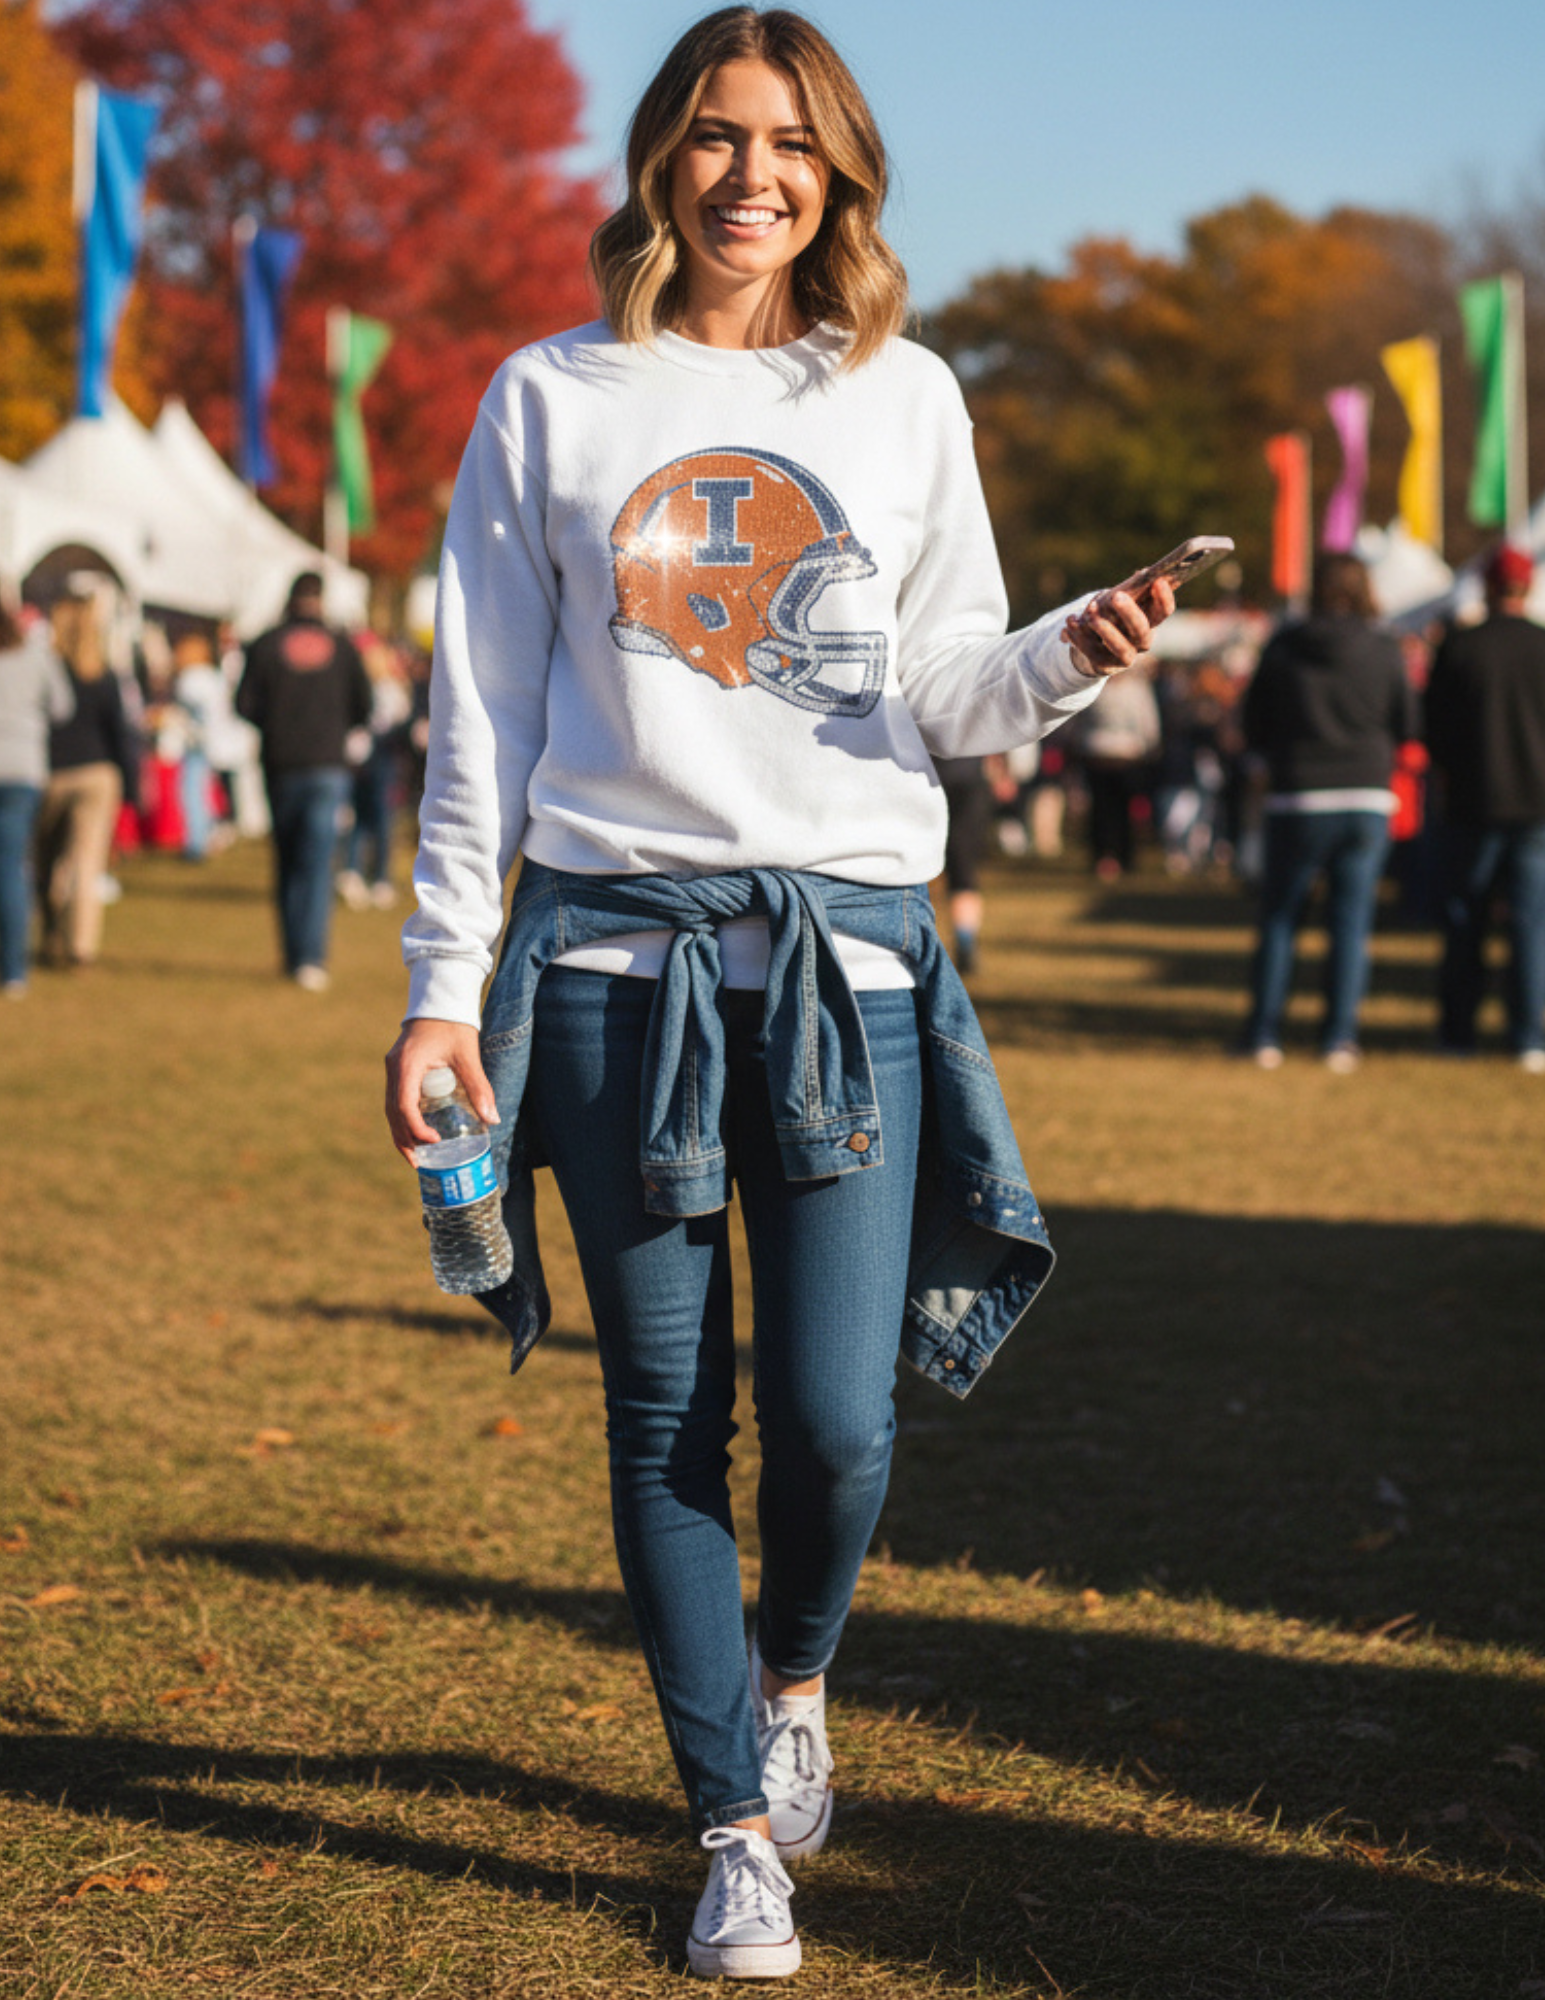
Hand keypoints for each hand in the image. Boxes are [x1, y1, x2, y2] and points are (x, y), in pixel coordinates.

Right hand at [384, 1016, 497, 1162]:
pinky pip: (396, 1099)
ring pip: (390, 1108)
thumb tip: (492, 1119)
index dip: (416, 1128)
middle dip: (404, 1139)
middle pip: (392, 1112)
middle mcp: (394, 1069)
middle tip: (419, 1163)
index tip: (434, 1141)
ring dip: (401, 1133)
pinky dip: (402, 1119)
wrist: (440, 999)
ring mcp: (393, 1069)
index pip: (404, 1106)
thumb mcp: (468, 1055)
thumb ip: (479, 1086)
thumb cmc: (454, 1024)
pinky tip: (414, 1132)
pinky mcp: (399, 1069)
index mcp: (407, 1065)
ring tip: (414, 1156)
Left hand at [1062, 574, 1176, 676]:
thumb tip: (1140, 574)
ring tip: (1091, 611)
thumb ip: (1129, 590)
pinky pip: (1092, 652)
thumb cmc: (1109, 613)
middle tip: (1116, 596)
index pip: (1163, 612)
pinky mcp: (1104, 666)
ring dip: (1105, 629)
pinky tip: (1070, 622)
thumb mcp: (1117, 599)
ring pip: (1120, 647)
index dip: (1164, 598)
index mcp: (1149, 622)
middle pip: (1142, 630)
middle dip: (1130, 612)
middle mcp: (1141, 642)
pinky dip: (1079, 636)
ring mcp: (1125, 657)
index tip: (1158, 581)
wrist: (1092, 643)